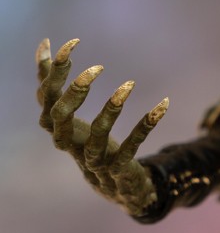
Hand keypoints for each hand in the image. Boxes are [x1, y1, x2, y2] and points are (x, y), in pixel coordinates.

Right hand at [36, 38, 167, 215]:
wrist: (118, 189)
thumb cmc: (93, 145)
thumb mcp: (75, 116)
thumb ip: (61, 86)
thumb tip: (44, 44)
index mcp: (59, 127)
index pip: (46, 97)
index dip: (52, 71)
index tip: (72, 43)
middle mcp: (70, 144)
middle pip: (59, 117)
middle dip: (75, 91)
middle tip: (97, 67)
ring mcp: (94, 159)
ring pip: (97, 135)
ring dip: (112, 108)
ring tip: (129, 84)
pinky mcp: (118, 169)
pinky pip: (131, 147)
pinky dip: (146, 125)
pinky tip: (163, 105)